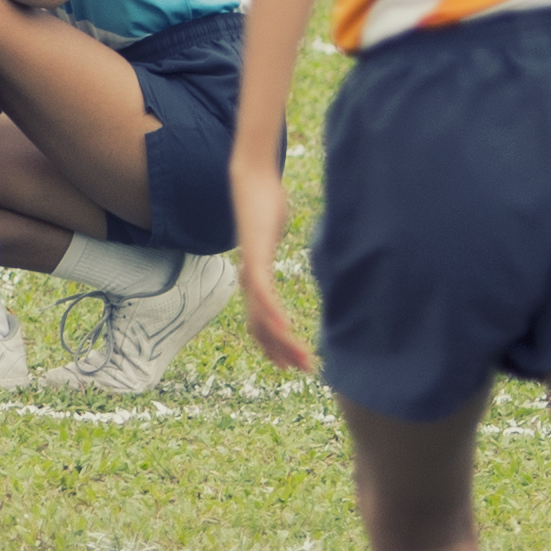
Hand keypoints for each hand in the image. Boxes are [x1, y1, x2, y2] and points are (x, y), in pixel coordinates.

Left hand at [232, 158, 312, 373]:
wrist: (250, 180)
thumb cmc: (264, 202)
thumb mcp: (275, 231)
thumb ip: (277, 244)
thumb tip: (282, 241)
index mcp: (253, 277)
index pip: (260, 322)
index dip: (273, 345)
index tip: (290, 363)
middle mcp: (247, 280)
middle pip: (260, 328)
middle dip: (281, 352)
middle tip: (303, 371)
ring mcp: (249, 271)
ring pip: (263, 317)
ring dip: (282, 342)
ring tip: (300, 361)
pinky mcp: (255, 258)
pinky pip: (263, 293)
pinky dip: (272, 313)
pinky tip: (286, 329)